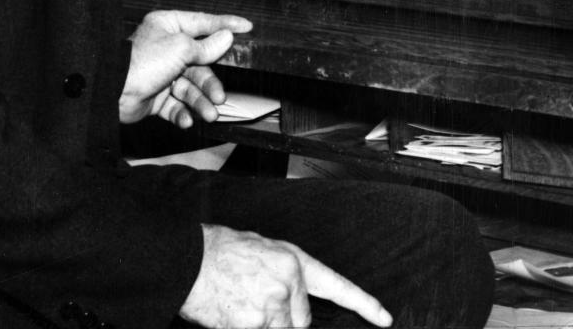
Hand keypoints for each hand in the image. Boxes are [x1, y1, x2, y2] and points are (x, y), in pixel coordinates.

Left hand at [118, 10, 251, 127]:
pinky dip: (183, 112)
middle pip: (199, 63)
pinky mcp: (155, 96)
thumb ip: (206, 46)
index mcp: (168, 26)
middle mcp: (166, 48)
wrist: (113, 92)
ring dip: (200, 101)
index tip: (247, 27)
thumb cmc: (142, 61)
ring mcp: (161, 73)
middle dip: (210, 83)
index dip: (226, 25)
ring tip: (209, 114)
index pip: (203, 23)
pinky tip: (186, 119)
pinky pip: (176, 104)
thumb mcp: (180, 47)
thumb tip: (226, 37)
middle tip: (220, 96)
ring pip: (190, 87)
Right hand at [180, 224, 391, 328]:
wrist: (189, 260)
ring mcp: (273, 304)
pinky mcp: (257, 323)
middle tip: (255, 298)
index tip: (384, 318)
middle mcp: (288, 281)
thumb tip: (295, 301)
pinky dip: (249, 327)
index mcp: (291, 259)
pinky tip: (233, 311)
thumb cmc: (220, 253)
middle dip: (283, 317)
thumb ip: (284, 274)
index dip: (363, 303)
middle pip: (301, 320)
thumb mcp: (261, 251)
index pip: (335, 284)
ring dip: (264, 324)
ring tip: (241, 302)